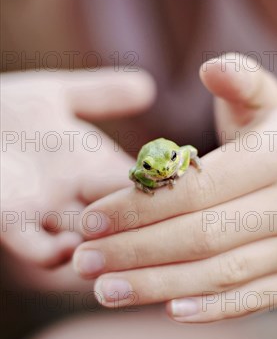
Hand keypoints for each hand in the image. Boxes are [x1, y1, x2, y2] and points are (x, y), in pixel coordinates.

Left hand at [1, 69, 155, 266]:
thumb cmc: (1, 110)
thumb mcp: (54, 95)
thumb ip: (102, 93)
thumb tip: (149, 85)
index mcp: (91, 166)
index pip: (144, 183)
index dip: (168, 188)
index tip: (195, 191)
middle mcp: (75, 194)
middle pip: (126, 217)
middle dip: (148, 224)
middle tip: (170, 227)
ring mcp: (45, 211)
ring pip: (91, 243)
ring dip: (108, 247)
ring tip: (121, 242)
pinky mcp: (10, 220)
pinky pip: (40, 252)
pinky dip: (58, 254)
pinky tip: (70, 245)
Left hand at [73, 54, 276, 321]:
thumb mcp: (265, 102)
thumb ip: (239, 80)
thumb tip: (211, 66)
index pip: (197, 187)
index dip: (139, 206)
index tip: (89, 218)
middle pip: (204, 236)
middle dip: (136, 251)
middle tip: (84, 260)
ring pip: (222, 274)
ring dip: (158, 286)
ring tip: (105, 290)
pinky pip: (253, 300)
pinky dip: (209, 309)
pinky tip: (167, 312)